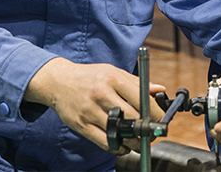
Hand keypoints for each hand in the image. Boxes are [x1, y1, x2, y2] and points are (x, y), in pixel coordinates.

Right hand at [23, 57, 164, 153]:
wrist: (59, 81)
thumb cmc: (90, 76)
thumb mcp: (113, 72)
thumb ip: (137, 82)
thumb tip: (159, 90)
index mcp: (113, 78)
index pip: (141, 98)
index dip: (155, 112)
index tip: (160, 119)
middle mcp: (101, 94)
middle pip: (132, 117)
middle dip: (146, 129)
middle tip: (152, 133)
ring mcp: (90, 110)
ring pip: (118, 132)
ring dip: (133, 141)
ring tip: (139, 141)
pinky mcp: (81, 124)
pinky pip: (103, 141)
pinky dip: (117, 147)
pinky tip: (123, 146)